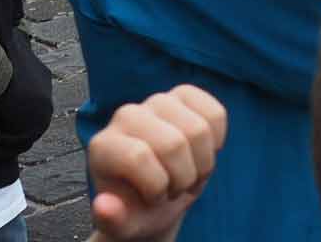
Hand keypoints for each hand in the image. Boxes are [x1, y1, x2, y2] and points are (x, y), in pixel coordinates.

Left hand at [87, 86, 227, 241]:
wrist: (157, 197)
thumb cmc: (137, 211)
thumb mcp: (123, 226)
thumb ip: (111, 221)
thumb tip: (103, 205)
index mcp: (104, 146)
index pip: (139, 156)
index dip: (156, 186)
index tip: (154, 198)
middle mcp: (126, 116)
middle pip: (173, 143)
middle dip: (184, 177)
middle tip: (176, 189)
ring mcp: (158, 101)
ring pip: (199, 129)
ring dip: (203, 163)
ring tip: (190, 175)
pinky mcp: (185, 95)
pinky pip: (216, 114)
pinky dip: (217, 141)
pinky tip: (203, 153)